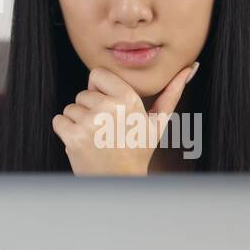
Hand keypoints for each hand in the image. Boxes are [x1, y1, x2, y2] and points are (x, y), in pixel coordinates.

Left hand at [52, 62, 197, 174]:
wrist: (121, 182)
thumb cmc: (137, 151)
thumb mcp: (157, 122)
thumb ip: (172, 92)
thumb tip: (191, 67)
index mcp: (129, 99)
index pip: (97, 74)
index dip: (99, 89)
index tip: (108, 107)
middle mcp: (109, 108)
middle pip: (83, 93)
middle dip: (89, 109)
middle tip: (105, 129)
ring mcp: (90, 123)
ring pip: (70, 107)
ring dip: (77, 122)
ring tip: (95, 137)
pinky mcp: (74, 136)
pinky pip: (59, 120)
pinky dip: (65, 131)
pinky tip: (82, 142)